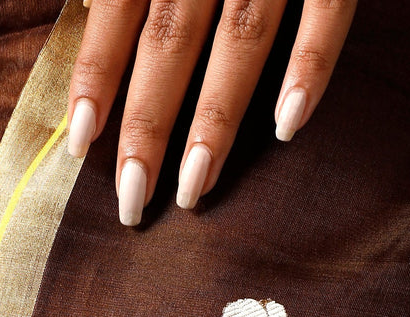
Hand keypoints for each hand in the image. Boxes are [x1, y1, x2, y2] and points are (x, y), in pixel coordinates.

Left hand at [66, 0, 356, 223]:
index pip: (120, 4)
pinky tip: (289, 126)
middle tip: (132, 203)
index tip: (80, 141)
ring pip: (241, 36)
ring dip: (215, 118)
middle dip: (148, 122)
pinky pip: (329, 8)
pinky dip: (312, 65)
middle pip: (173, 35)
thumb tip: (86, 5)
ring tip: (194, 188)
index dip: (97, 72)